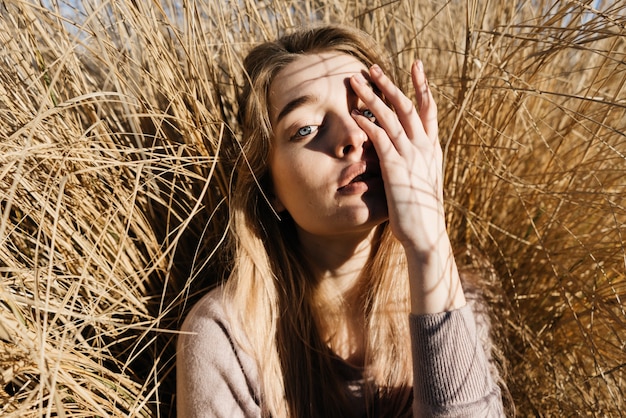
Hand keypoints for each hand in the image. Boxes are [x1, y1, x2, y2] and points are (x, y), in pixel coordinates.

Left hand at [350, 60, 464, 312]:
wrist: (426, 234)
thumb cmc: (422, 213)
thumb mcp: (423, 182)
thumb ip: (417, 164)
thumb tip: (407, 156)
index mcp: (432, 148)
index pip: (429, 109)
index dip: (422, 85)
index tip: (416, 66)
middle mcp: (424, 146)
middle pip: (406, 105)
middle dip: (389, 84)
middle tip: (373, 67)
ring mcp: (411, 155)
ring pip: (390, 116)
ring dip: (371, 96)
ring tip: (356, 81)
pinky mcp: (396, 167)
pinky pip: (380, 137)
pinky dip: (367, 123)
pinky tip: (354, 114)